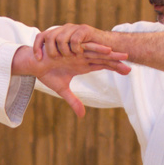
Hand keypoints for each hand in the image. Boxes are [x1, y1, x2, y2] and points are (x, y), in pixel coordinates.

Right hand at [12, 43, 129, 116]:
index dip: (115, 68)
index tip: (128, 71)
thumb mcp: (62, 89)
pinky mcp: (70, 49)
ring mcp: (77, 52)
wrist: (32, 63)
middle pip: (103, 58)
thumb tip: (82, 116)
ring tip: (123, 56)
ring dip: (110, 54)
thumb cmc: (46, 73)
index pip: (102, 65)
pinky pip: (85, 48)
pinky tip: (107, 50)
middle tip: (131, 64)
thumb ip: (74, 101)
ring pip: (97, 52)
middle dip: (117, 61)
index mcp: (83, 65)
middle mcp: (82, 57)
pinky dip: (96, 49)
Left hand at [33, 24, 111, 60]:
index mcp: (58, 35)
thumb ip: (58, 61)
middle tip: (56, 59)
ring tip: (69, 57)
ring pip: (60, 38)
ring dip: (63, 50)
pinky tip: (78, 54)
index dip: (37, 47)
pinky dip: (75, 48)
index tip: (38, 60)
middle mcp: (65, 29)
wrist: (108, 47)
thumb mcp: (70, 59)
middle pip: (48, 36)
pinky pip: (74, 39)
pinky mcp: (85, 30)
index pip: (41, 36)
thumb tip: (38, 64)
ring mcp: (75, 29)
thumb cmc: (88, 55)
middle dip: (50, 50)